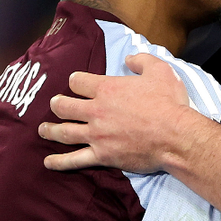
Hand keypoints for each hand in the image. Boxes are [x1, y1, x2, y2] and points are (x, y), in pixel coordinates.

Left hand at [38, 53, 208, 172]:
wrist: (177, 136)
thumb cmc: (170, 104)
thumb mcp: (161, 71)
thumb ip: (142, 60)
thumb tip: (129, 58)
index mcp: (107, 89)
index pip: (78, 82)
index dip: (76, 81)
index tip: (77, 83)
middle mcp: (96, 111)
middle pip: (64, 106)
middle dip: (58, 104)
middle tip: (56, 105)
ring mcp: (96, 134)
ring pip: (63, 131)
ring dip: (50, 130)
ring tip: (44, 129)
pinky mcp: (102, 155)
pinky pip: (74, 159)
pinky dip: (59, 162)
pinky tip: (48, 162)